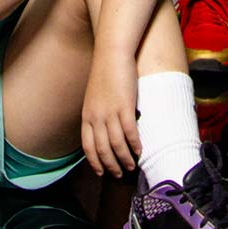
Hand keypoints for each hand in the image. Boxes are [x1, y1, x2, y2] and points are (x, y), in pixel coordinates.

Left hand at [80, 50, 140, 175]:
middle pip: (102, 149)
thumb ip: (97, 113)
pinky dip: (135, 145)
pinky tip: (140, 151)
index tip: (101, 171)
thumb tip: (105, 128)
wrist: (112, 54)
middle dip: (110, 165)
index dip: (95, 161)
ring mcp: (110, 113)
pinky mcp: (125, 107)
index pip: (88, 146)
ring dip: (124, 159)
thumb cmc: (105, 73)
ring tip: (131, 167)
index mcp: (87, 115)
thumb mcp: (94, 97)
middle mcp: (96, 117)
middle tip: (119, 174)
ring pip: (116, 145)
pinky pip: (130, 132)